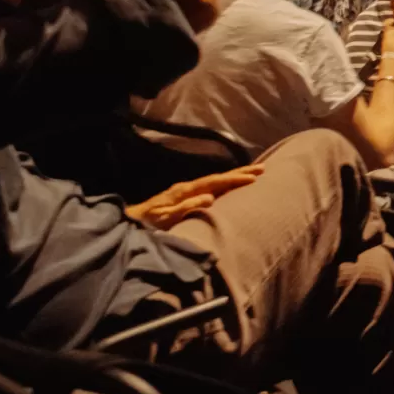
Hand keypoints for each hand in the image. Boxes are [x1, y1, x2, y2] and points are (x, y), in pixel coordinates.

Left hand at [124, 165, 266, 228]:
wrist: (130, 224)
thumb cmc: (146, 225)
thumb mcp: (165, 219)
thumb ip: (186, 208)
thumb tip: (210, 197)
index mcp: (184, 191)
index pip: (214, 182)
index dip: (234, 179)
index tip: (253, 178)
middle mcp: (186, 187)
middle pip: (217, 177)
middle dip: (240, 172)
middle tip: (263, 168)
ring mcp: (186, 191)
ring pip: (215, 181)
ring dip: (235, 177)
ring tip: (254, 174)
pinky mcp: (185, 197)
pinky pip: (211, 187)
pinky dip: (225, 184)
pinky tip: (232, 186)